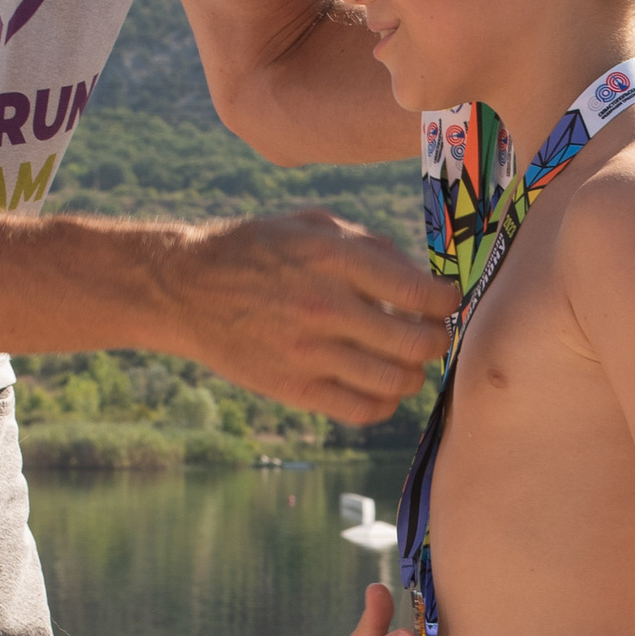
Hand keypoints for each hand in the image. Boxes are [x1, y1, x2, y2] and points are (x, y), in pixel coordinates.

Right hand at [164, 211, 445, 418]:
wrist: (187, 288)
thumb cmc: (259, 250)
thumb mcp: (315, 225)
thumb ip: (373, 247)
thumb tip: (425, 279)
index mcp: (336, 260)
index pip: (420, 293)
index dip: (448, 302)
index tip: (446, 302)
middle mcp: (326, 308)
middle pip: (416, 344)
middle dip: (436, 341)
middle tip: (431, 335)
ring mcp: (309, 353)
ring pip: (395, 382)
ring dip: (413, 375)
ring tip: (405, 362)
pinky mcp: (293, 388)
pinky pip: (362, 410)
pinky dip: (384, 403)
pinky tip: (379, 386)